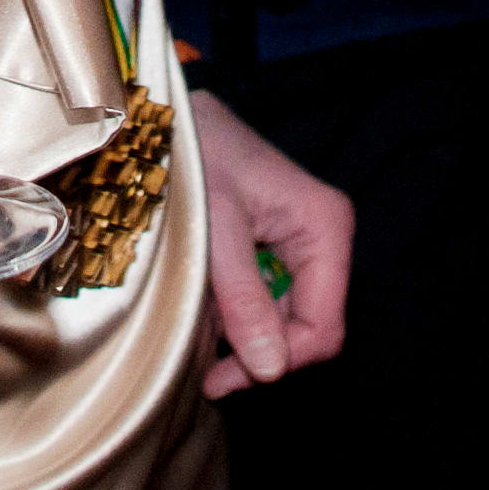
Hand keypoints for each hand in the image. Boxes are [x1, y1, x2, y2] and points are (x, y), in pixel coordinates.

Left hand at [189, 97, 352, 393]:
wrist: (163, 112)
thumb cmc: (192, 153)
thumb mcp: (213, 228)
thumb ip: (243, 298)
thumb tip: (270, 369)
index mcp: (325, 227)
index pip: (324, 327)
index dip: (281, 360)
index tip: (224, 377)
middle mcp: (322, 239)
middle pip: (305, 329)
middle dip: (257, 354)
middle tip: (205, 372)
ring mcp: (299, 246)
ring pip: (281, 321)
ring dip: (238, 337)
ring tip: (193, 334)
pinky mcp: (271, 249)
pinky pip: (261, 301)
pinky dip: (230, 315)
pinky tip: (198, 311)